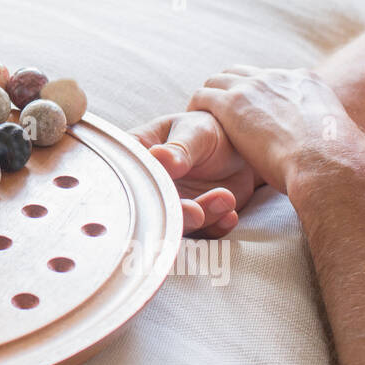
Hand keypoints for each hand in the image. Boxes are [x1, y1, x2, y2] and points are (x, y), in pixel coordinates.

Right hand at [132, 110, 257, 237]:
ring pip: (177, 223)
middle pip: (151, 207)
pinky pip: (203, 232)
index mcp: (138, 157)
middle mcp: (149, 187)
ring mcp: (171, 206)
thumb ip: (179, 149)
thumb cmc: (206, 132)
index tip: (160, 192)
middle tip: (196, 212)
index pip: (128, 175)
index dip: (139, 189)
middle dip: (175, 213)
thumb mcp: (195, 133)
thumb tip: (158, 156)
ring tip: (225, 199)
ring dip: (201, 218)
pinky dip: (217, 226)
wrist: (236, 150)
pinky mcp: (194, 220)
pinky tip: (230, 214)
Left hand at [188, 65, 364, 194]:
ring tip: (203, 119)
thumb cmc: (335, 166)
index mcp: (306, 82)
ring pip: (218, 80)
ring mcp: (255, 87)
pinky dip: (196, 107)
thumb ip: (323, 134)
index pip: (273, 79)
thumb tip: (325, 150)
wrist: (329, 164)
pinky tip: (194, 126)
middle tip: (219, 114)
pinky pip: (202, 96)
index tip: (250, 113)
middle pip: (241, 73)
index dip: (257, 95)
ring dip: (209, 97)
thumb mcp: (336, 139)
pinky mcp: (232, 103)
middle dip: (228, 90)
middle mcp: (280, 77)